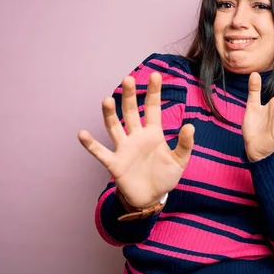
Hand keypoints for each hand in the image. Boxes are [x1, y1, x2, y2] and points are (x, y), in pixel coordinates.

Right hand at [78, 72, 193, 207]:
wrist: (151, 198)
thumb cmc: (164, 177)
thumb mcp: (180, 161)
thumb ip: (185, 144)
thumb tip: (190, 125)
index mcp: (153, 134)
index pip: (153, 108)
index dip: (154, 92)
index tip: (155, 75)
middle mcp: (136, 137)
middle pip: (131, 112)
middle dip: (130, 96)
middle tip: (128, 79)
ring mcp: (124, 148)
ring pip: (114, 127)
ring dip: (110, 114)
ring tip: (107, 100)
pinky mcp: (115, 164)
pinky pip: (101, 152)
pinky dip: (91, 144)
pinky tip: (82, 134)